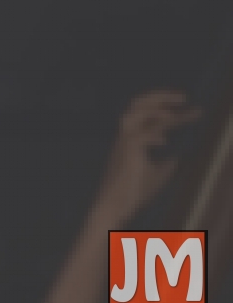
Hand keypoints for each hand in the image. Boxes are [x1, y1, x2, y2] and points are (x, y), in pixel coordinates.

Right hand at [97, 91, 199, 222]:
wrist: (115, 205)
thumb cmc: (132, 192)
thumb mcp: (155, 176)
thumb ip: (165, 165)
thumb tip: (176, 158)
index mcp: (132, 139)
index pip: (150, 116)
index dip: (169, 109)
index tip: (189, 107)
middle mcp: (127, 136)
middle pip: (139, 105)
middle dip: (161, 97)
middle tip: (183, 97)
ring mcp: (125, 142)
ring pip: (136, 113)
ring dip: (157, 107)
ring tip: (177, 107)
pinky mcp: (127, 151)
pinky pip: (140, 136)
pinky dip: (153, 135)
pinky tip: (163, 142)